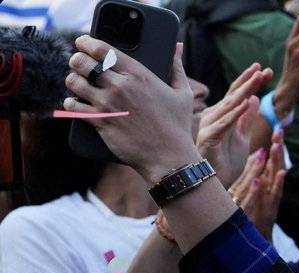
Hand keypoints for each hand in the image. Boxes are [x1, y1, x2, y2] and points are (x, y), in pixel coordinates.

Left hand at [65, 38, 199, 182]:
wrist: (170, 159)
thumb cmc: (178, 127)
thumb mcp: (182, 94)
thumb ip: (177, 67)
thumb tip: (177, 47)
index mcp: (139, 75)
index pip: (102, 48)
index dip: (86, 42)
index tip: (83, 43)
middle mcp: (120, 86)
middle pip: (82, 62)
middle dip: (77, 60)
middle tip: (79, 64)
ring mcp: (108, 105)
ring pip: (74, 82)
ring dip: (73, 80)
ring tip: (78, 83)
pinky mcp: (100, 122)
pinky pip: (73, 106)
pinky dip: (71, 103)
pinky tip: (76, 103)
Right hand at [196, 63, 273, 186]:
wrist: (216, 184)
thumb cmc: (226, 162)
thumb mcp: (243, 137)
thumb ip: (247, 119)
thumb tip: (254, 99)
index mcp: (224, 115)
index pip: (238, 94)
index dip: (251, 82)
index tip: (267, 71)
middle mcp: (215, 116)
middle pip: (234, 94)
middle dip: (249, 80)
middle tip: (263, 68)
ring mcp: (211, 125)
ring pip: (230, 105)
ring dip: (244, 91)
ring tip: (257, 78)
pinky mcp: (209, 137)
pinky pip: (224, 123)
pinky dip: (235, 113)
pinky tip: (245, 102)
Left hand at [227, 130, 286, 239]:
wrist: (255, 242)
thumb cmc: (255, 218)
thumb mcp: (255, 194)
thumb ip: (257, 175)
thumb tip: (258, 156)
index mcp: (268, 186)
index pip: (272, 163)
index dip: (275, 146)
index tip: (277, 130)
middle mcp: (271, 191)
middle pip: (276, 166)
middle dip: (278, 149)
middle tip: (279, 131)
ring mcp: (270, 200)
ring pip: (274, 179)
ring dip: (276, 162)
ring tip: (276, 147)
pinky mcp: (267, 211)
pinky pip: (270, 196)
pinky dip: (273, 185)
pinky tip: (274, 176)